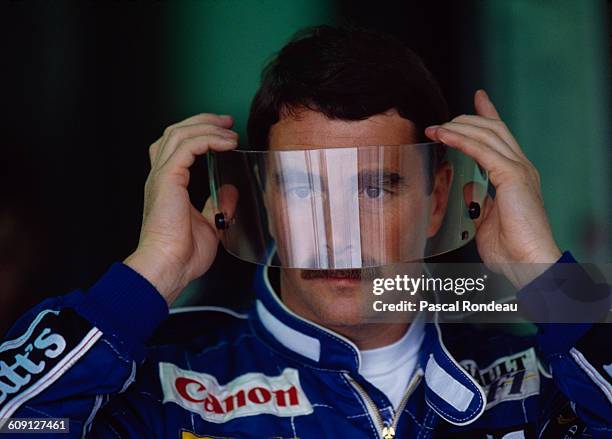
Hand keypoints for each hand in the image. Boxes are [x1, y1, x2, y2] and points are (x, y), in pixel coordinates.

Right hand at [124, 114, 237, 303]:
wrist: (169, 266)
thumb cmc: (182, 254)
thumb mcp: (210, 224)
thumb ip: (218, 205)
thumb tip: (230, 190)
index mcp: (168, 186)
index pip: (177, 147)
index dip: (199, 134)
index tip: (224, 133)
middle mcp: (161, 177)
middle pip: (175, 132)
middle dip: (202, 122)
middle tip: (227, 122)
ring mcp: (162, 176)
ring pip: (180, 134)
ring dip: (207, 127)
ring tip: (230, 130)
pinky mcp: (167, 178)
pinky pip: (187, 146)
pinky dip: (207, 139)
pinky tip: (226, 142)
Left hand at [425, 90, 561, 287]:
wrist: (529, 265)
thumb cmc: (510, 250)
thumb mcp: (485, 221)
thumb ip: (477, 203)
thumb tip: (466, 190)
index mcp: (515, 176)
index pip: (500, 137)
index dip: (488, 114)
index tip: (477, 97)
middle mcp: (520, 167)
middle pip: (492, 129)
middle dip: (465, 120)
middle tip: (439, 123)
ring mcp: (518, 170)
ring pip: (487, 134)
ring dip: (457, 128)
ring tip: (435, 129)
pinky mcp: (513, 177)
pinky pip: (483, 151)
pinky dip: (461, 140)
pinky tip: (444, 136)